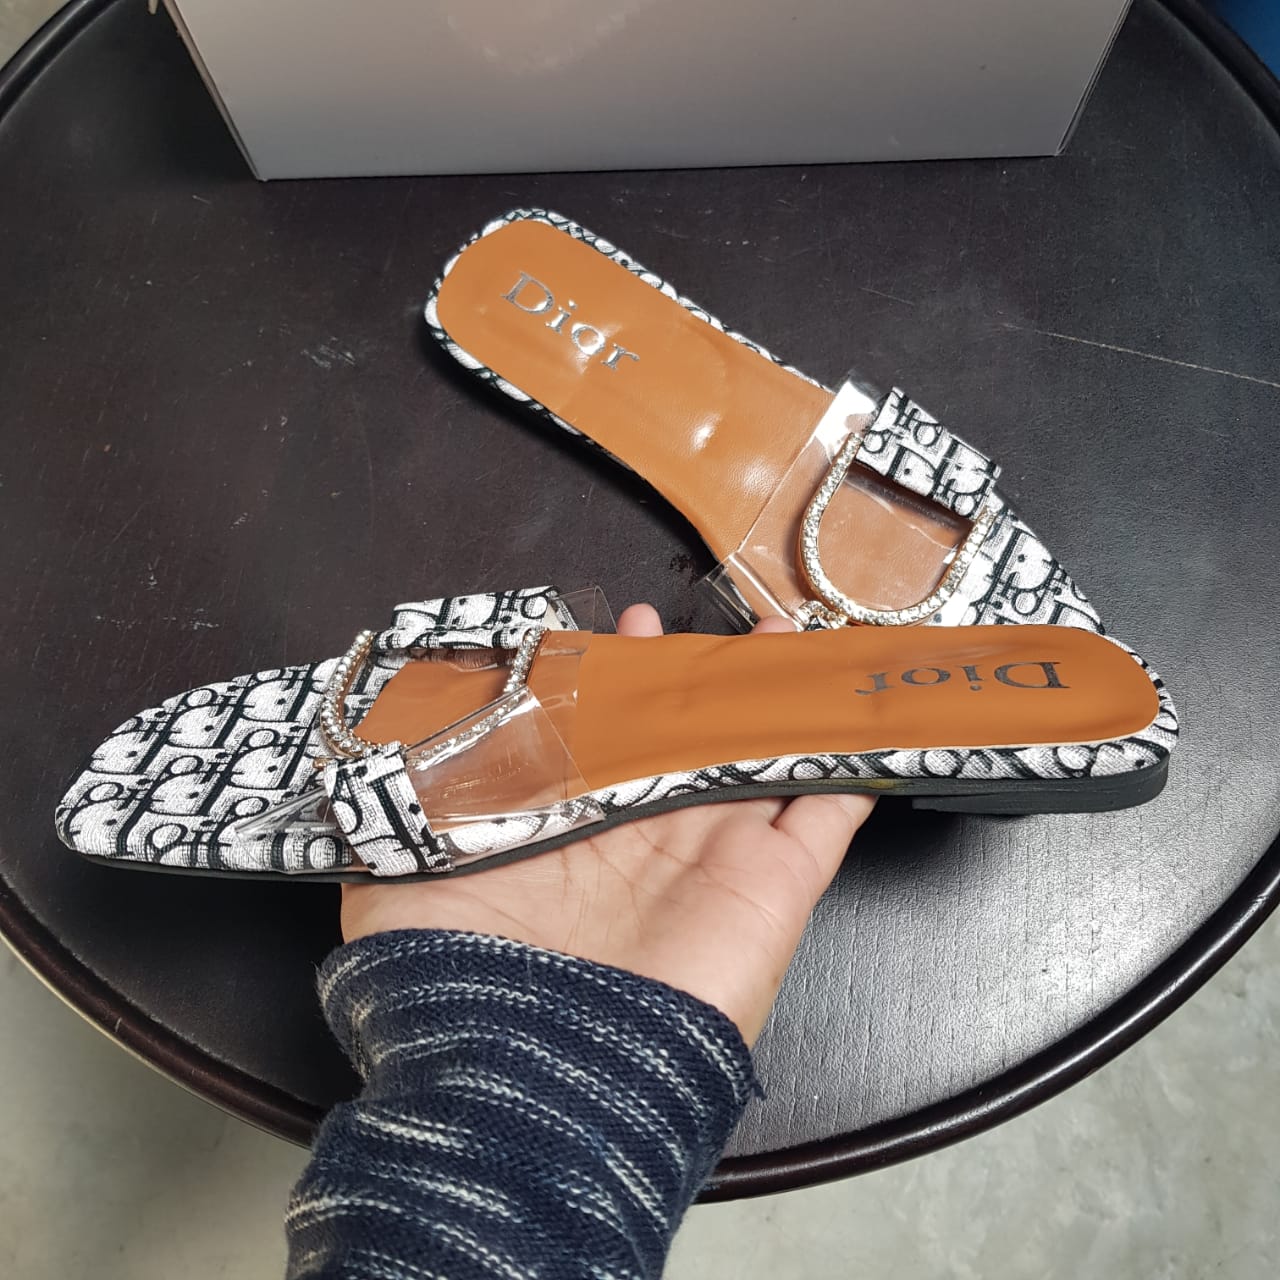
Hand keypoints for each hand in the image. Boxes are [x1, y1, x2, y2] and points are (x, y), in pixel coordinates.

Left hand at [340, 606, 874, 1043]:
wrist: (535, 1077)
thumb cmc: (456, 976)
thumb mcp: (398, 871)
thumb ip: (408, 797)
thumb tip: (399, 728)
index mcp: (568, 827)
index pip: (605, 734)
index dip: (621, 679)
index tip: (626, 628)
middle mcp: (643, 838)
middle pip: (692, 739)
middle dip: (713, 679)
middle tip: (734, 625)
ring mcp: (714, 860)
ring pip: (763, 757)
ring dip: (785, 702)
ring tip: (799, 642)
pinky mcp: (773, 888)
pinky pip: (827, 814)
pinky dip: (849, 760)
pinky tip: (859, 708)